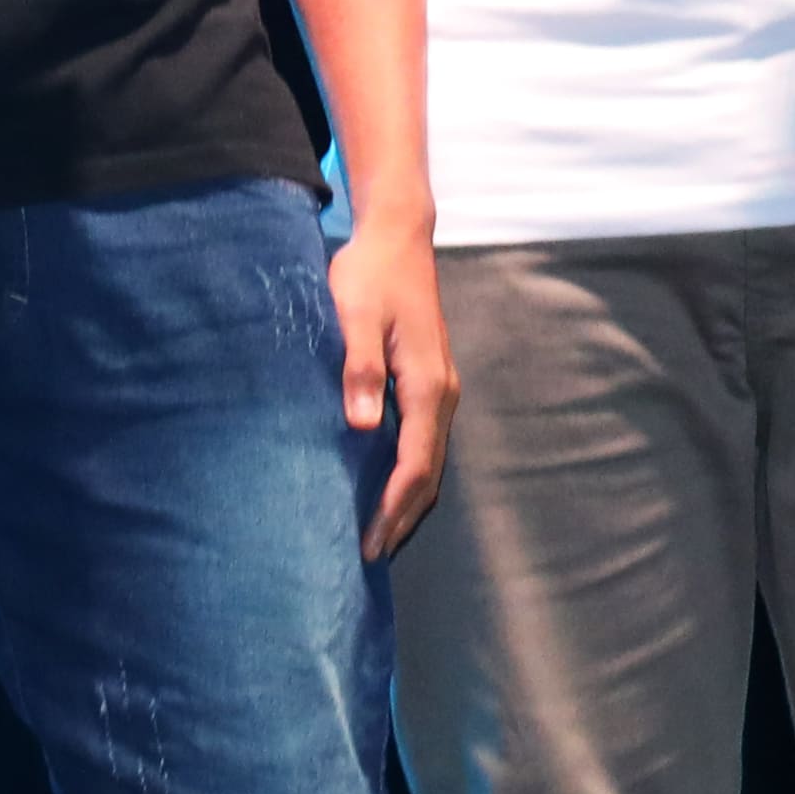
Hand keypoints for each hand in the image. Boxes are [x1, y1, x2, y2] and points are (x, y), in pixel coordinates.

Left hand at [330, 212, 456, 564]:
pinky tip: (382, 487)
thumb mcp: (353, 317)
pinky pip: (422, 442)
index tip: (370, 541)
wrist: (396, 238)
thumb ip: (358, 369)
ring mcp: (438, 389)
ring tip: (377, 534)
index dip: (393, 507)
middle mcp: (441, 393)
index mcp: (426, 384)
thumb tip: (361, 425)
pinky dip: (407, 473)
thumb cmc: (369, 275)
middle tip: (370, 555)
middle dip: (402, 517)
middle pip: (429, 473)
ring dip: (406, 500)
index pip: (415, 464)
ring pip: (429, 460)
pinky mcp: (426, 383)